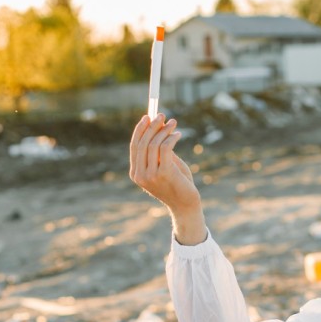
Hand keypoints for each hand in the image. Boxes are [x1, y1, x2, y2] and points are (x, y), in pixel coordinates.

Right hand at [129, 115, 203, 238]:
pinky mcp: (164, 173)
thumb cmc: (178, 186)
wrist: (186, 206)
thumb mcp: (166, 166)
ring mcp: (151, 175)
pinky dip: (171, 138)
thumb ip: (160, 152)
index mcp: (136, 174)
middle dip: (152, 126)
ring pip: (154, 144)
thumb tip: (159, 128)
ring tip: (174, 123)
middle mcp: (140, 175)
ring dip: (164, 130)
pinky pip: (165, 148)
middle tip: (162, 115)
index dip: (140, 130)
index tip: (147, 117)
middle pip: (142, 143)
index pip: (134, 146)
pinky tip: (178, 135)